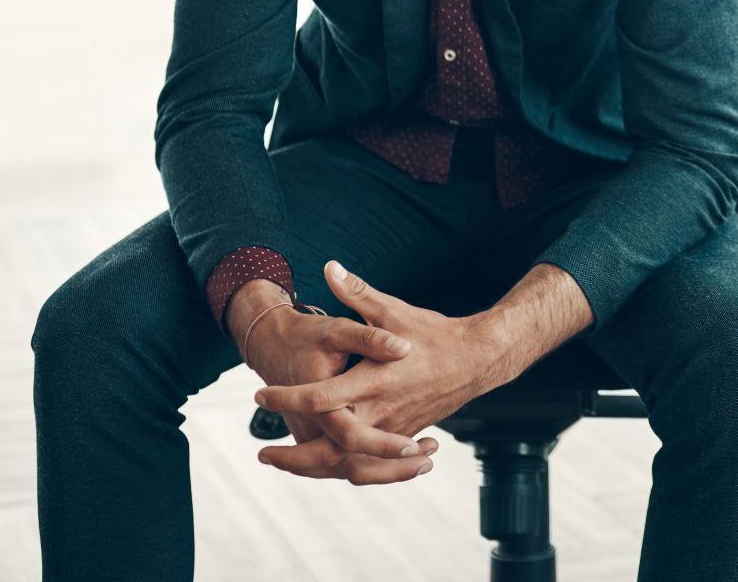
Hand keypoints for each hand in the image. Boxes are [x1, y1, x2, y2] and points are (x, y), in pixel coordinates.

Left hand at [253, 261, 513, 480]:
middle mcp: (381, 412)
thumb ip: (358, 293)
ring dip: (313, 470)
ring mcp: (392, 429)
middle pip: (329, 450)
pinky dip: (341, 469)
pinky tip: (323, 465)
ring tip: (284, 462)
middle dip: (293, 458)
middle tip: (262, 453)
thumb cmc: (434, 334)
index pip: (321, 397)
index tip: (260, 395)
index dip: (286, 398)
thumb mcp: (394, 311)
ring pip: (348, 465)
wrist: (477, 361)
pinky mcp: (401, 436)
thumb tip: (330, 267)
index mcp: (374, 381)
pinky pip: (367, 464)